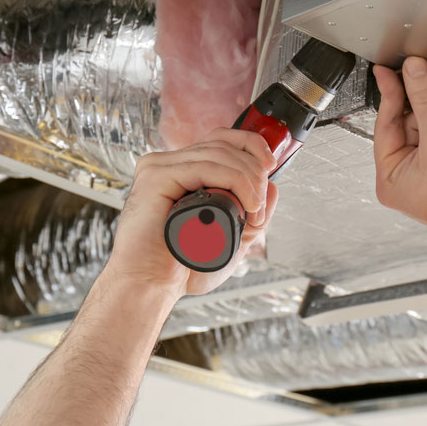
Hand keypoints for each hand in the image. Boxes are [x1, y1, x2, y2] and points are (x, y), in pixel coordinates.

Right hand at [107, 128, 278, 299]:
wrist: (152, 287)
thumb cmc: (181, 267)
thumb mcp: (231, 238)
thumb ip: (252, 214)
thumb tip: (274, 188)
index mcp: (183, 171)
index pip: (221, 139)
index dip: (251, 145)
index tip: (270, 165)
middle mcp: (169, 164)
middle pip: (223, 143)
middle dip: (254, 170)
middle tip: (261, 205)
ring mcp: (160, 167)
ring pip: (218, 154)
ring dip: (248, 179)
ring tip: (256, 211)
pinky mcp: (155, 177)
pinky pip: (203, 166)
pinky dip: (234, 181)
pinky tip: (246, 204)